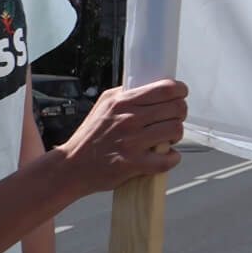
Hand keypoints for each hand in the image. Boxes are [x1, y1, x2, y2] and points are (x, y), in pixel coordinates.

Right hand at [58, 79, 188, 193]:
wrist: (70, 166)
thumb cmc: (89, 137)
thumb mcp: (103, 105)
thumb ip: (126, 94)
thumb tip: (151, 86)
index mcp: (122, 103)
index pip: (165, 88)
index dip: (180, 91)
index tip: (181, 95)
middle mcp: (128, 120)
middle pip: (176, 109)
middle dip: (180, 114)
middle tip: (173, 119)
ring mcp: (132, 143)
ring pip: (176, 130)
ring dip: (176, 135)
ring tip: (167, 138)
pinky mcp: (133, 164)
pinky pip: (167, 159)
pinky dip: (172, 158)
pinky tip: (166, 155)